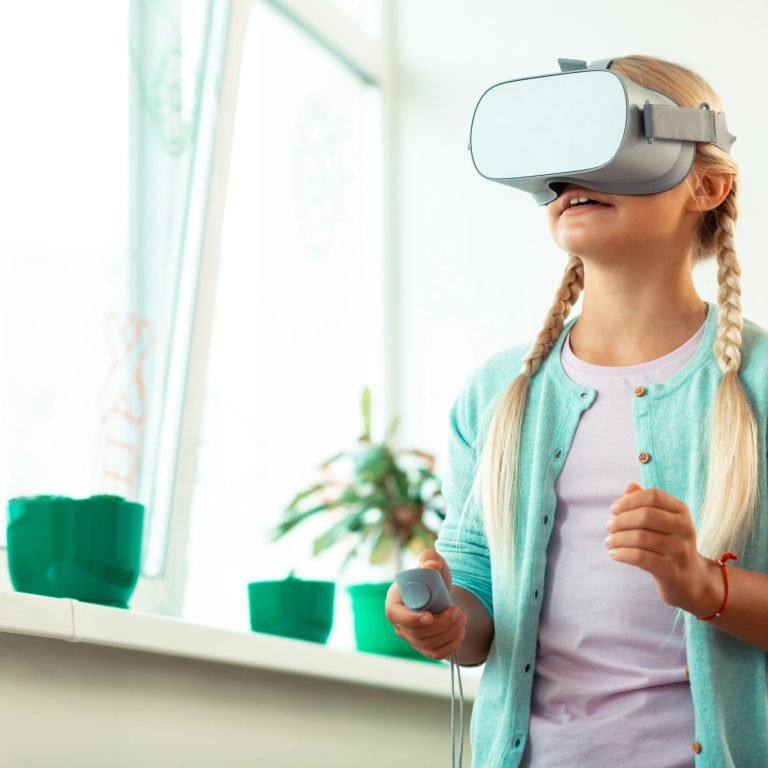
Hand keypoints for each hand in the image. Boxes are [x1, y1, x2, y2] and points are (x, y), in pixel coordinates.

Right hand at [384, 549, 466, 659]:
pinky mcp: (424, 648)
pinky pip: (436, 654)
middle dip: (441, 625)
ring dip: (449, 633)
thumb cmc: (432, 577)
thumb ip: (430, 559)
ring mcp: (411, 638)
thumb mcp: (432, 563)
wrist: (440, 594)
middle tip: (458, 612)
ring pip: (428, 645)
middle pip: (416, 633)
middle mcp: (399, 623)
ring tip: (462, 617)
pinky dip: (452, 645)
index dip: (411, 619)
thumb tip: (431, 566)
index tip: (430, 616)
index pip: (396, 616)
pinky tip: (460, 632)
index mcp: (394, 602)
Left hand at [605, 483, 722, 616]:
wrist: (691, 581)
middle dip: (621, 520)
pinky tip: (614, 554)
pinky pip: (641, 558)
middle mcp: (685, 528)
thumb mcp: (662, 521)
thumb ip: (646, 503)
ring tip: (609, 542)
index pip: (653, 496)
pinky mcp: (673, 571)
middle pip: (646, 515)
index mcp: (682, 511)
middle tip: (609, 527)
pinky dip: (623, 554)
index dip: (629, 500)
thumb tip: (630, 486)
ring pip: (641, 537)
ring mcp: (681, 550)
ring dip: (618, 538)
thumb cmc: (668, 544)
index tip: (614, 509)